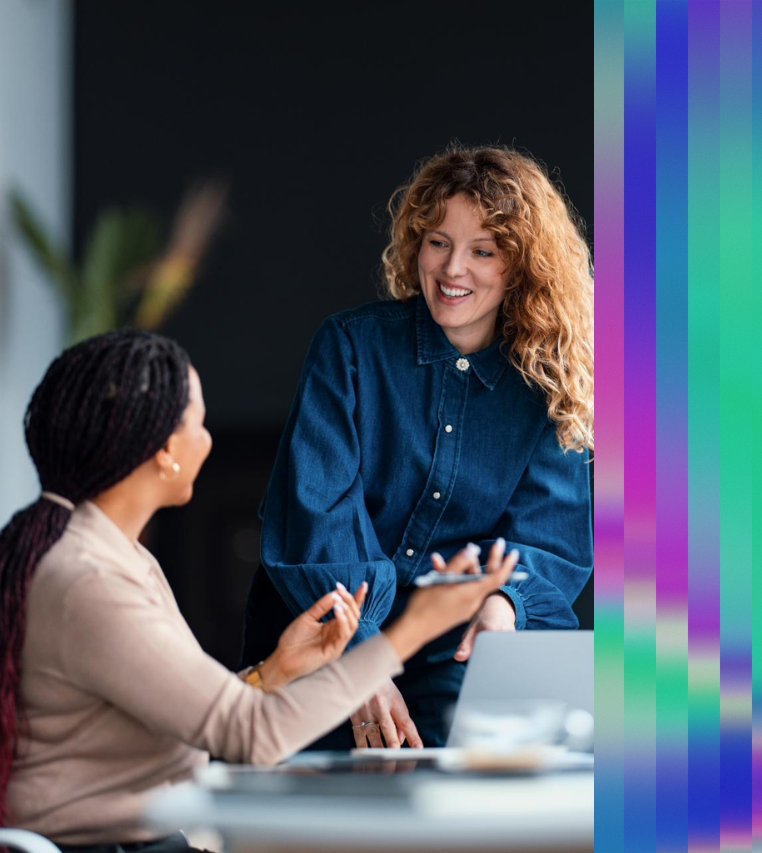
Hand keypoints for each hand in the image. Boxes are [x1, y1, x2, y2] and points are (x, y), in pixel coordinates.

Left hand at [265, 582, 366, 686]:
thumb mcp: (308, 617)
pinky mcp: (334, 652)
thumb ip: (322, 606)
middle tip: (340, 590)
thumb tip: (335, 593)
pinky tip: (338, 612)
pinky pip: (344, 635)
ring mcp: (337, 643)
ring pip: (353, 625)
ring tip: (338, 601)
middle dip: (351, 600)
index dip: (357, 598)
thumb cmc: (293, 639)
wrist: (282, 658)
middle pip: (354, 616)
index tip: (363, 584)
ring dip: (348, 610)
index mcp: (332, 626)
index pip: (349, 610)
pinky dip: (343, 621)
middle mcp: (337, 634)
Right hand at [350, 677, 422, 748]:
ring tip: (383, 760)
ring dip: (378, 749)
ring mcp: (366, 710)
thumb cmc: (384, 689)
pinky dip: (363, 747)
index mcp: (393, 700)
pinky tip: (367, 755)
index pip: (405, 721)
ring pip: (372, 734)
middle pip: (387, 727)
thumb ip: (400, 720)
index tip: (418, 748)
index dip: (412, 736)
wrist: (364, 672)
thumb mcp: (396, 699)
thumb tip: (400, 742)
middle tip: (396, 755)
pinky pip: (359, 735)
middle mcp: (380, 704)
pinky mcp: (354, 714)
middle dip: (392, 743)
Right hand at [384, 539, 517, 663]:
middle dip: (481, 562)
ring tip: (437, 562)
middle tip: (480, 548)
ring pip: (471, 583)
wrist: (414, 630)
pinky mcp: (459, 611)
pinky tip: (438, 573)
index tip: (511, 551)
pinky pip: (463, 590)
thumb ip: (458, 563)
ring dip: (461, 570)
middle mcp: (472, 602)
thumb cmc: (424, 604)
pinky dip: (456, 580)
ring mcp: (466, 608)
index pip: (496, 578)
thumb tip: (472, 550)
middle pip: (483, 578)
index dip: (506, 564)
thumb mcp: (440, 579)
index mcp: (470, 594)